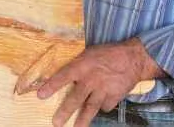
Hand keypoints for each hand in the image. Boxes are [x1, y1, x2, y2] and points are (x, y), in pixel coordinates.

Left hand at [36, 38, 164, 126]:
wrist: (133, 57)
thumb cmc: (108, 53)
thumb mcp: (89, 53)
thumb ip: (78, 65)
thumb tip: (66, 76)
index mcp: (83, 65)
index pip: (63, 76)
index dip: (51, 86)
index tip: (40, 95)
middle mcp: (92, 79)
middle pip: (76, 98)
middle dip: (65, 111)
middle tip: (56, 122)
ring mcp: (103, 89)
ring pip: (90, 108)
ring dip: (82, 120)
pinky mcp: (115, 96)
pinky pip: (105, 106)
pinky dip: (102, 107)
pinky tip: (100, 106)